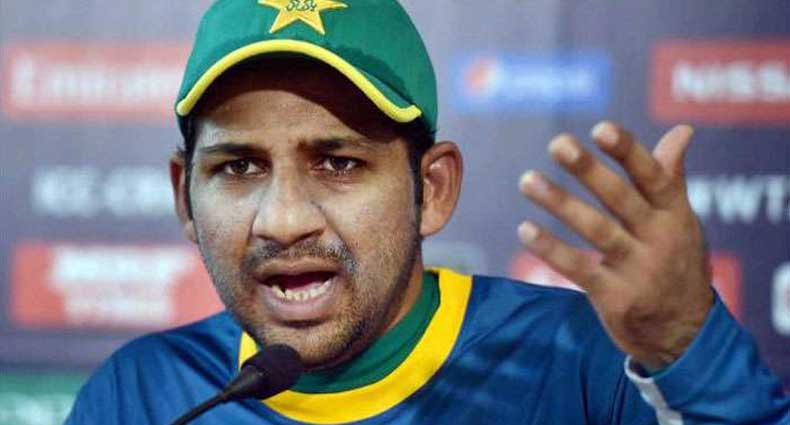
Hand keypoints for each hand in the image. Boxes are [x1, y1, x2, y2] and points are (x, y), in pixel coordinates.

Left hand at [517, 121, 713, 368]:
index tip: (601, 128)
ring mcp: (639, 270)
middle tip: (557, 144)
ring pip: (596, 231)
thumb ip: (671, 177)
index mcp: (675, 215)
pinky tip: (525, 230)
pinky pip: (579, 268)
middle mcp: (660, 240)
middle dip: (589, 170)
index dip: (628, 152)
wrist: (684, 334)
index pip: (653, 176)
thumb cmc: (678, 264)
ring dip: (560, 204)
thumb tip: (683, 130)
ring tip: (527, 180)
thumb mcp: (683, 222)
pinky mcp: (616, 298)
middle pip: (621, 199)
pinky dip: (551, 249)